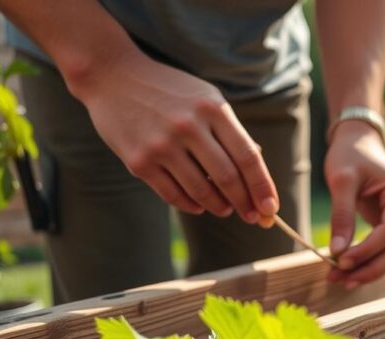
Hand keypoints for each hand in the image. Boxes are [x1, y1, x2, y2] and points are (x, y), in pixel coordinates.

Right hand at [70, 51, 279, 225]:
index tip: (271, 207)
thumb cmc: (170, 91)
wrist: (113, 76)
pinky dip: (191, 205)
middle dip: (244, 202)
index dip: (262, 186)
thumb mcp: (206, 98)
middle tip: (252, 216)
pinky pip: (172, 194)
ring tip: (225, 209)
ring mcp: (161, 145)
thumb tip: (256, 172)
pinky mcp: (139, 161)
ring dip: (218, 206)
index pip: (247, 157)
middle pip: (227, 177)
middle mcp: (188, 127)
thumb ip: (230, 131)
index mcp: (212, 109)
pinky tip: (199, 206)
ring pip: (201, 190)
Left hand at [325, 121, 384, 287]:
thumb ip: (341, 215)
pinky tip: (348, 270)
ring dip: (369, 269)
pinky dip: (370, 261)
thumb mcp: (341, 180)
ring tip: (339, 279)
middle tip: (338, 279)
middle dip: (369, 268)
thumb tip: (337, 253)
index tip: (340, 262)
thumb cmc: (350, 154)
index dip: (367, 251)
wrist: (359, 141)